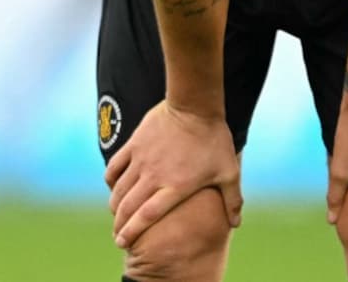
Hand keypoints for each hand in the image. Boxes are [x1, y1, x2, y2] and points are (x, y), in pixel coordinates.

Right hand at [104, 100, 241, 248]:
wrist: (195, 105)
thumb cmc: (214, 139)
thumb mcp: (229, 171)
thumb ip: (232, 199)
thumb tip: (236, 223)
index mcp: (176, 186)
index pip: (147, 216)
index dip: (132, 231)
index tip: (123, 242)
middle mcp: (154, 176)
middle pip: (128, 207)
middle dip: (120, 225)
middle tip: (118, 236)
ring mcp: (142, 160)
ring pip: (119, 189)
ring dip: (115, 206)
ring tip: (116, 216)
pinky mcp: (134, 144)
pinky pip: (115, 167)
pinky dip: (111, 180)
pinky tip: (113, 187)